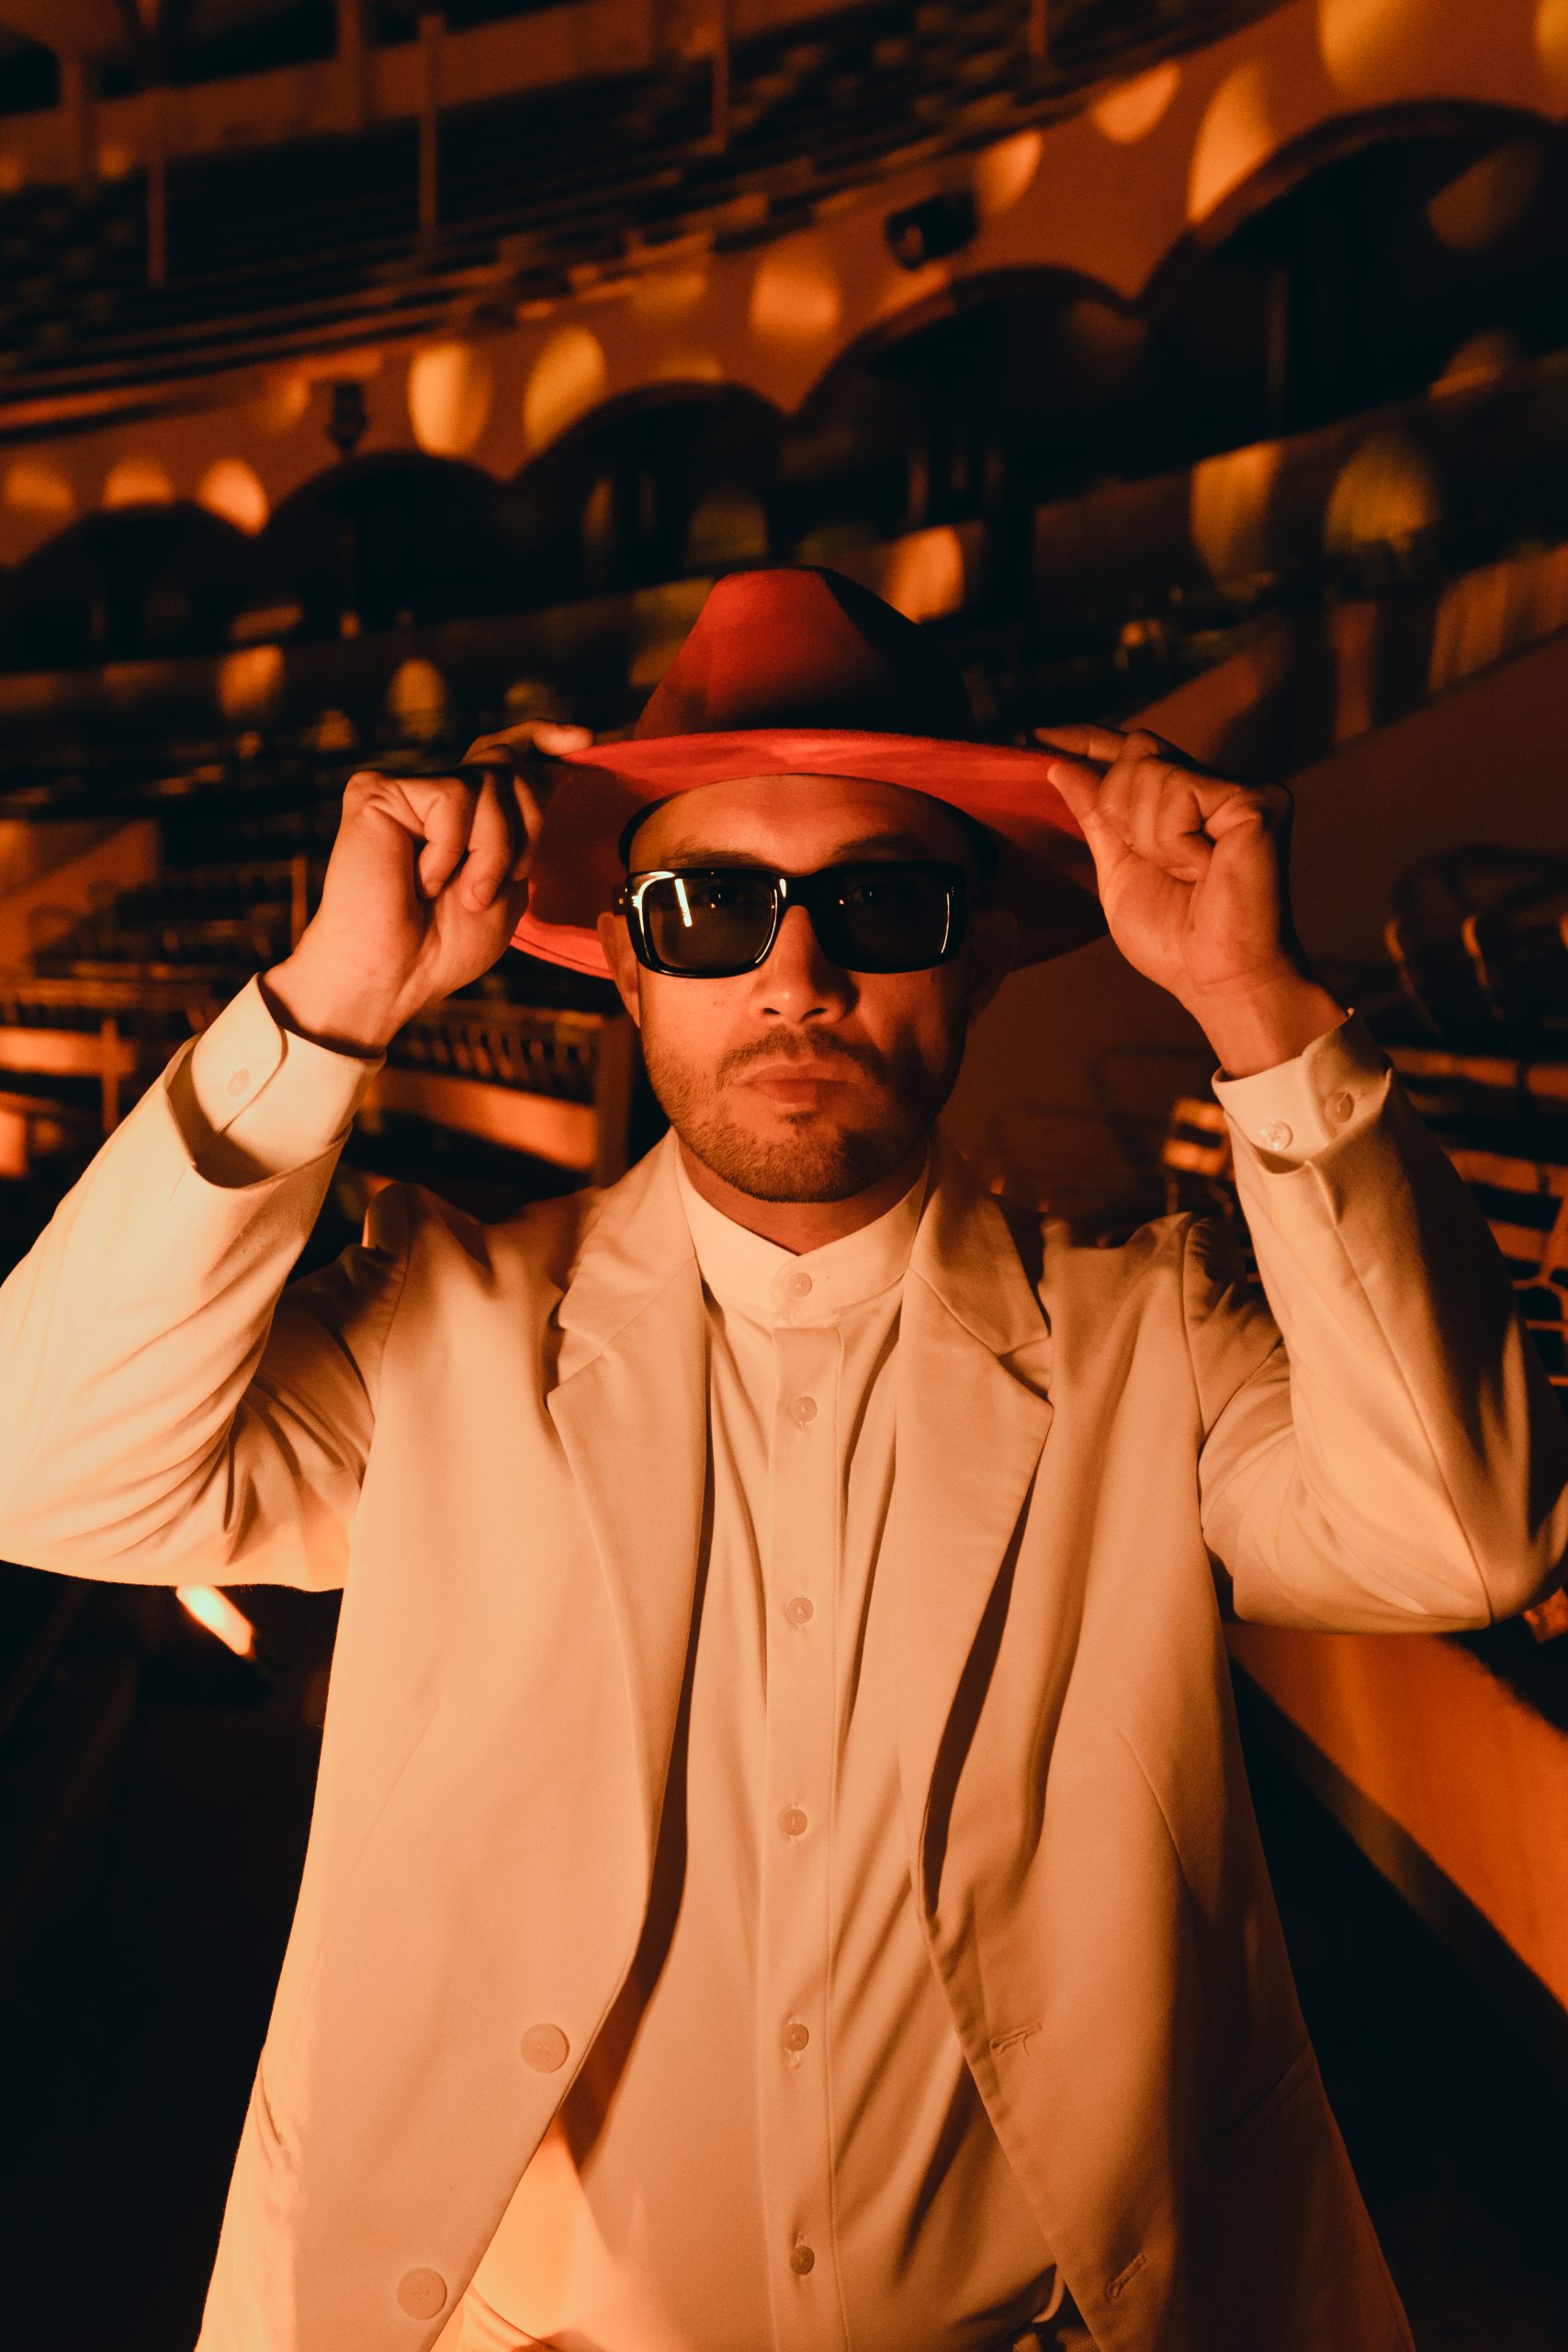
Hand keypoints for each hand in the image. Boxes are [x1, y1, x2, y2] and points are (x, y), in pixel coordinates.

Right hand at [263, 719, 590, 1052]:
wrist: (395, 975)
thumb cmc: (445, 946)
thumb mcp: (507, 884)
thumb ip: (526, 829)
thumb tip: (555, 771)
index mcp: (466, 817)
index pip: (504, 755)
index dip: (543, 739)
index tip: (584, 738)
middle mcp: (434, 794)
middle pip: (508, 766)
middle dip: (524, 826)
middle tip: (491, 887)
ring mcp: (405, 789)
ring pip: (488, 781)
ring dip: (493, 850)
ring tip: (461, 895)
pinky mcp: (379, 791)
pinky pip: (452, 795)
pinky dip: (452, 849)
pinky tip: (421, 881)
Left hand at [1037, 723, 1317, 1017]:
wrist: (1217, 980)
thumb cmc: (1174, 939)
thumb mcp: (1117, 870)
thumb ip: (1095, 816)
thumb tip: (1059, 766)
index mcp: (1185, 802)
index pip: (1129, 751)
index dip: (1084, 739)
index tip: (1033, 738)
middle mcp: (1216, 787)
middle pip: (1136, 751)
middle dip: (1120, 809)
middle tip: (1153, 864)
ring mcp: (1241, 790)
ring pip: (1151, 772)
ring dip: (1149, 837)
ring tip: (1187, 874)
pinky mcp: (1256, 801)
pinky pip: (1179, 793)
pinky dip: (1173, 842)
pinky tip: (1202, 870)